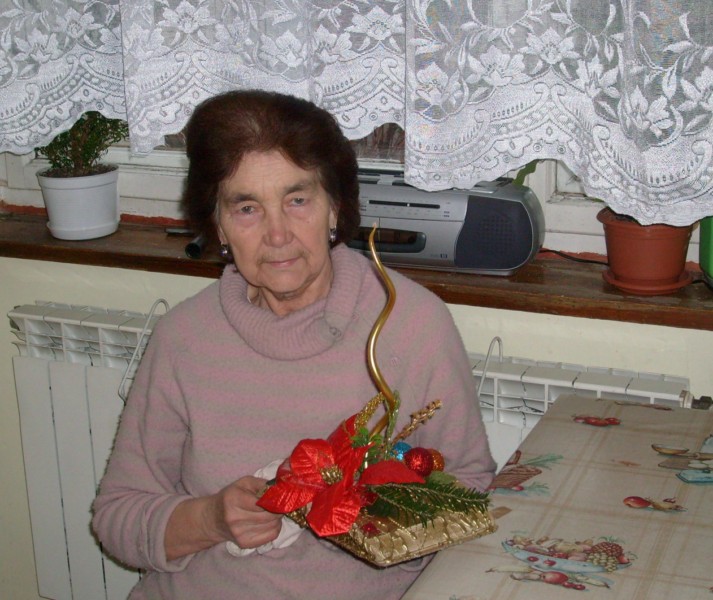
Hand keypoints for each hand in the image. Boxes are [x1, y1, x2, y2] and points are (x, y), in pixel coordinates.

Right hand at [165, 476, 281, 560]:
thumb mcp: (243, 483)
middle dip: (278, 508)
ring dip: (277, 518)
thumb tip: (280, 489)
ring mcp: (239, 533)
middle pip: (269, 515)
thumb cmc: (230, 497)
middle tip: (279, 503)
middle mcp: (235, 518)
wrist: (213, 519)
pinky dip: (275, 527)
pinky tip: (269, 522)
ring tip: (272, 512)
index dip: (275, 499)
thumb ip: (261, 483)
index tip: (280, 496)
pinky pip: (271, 535)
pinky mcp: (245, 544)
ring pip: (273, 525)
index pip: (262, 502)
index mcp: (234, 499)